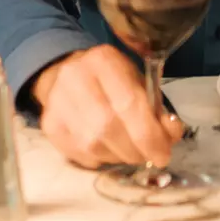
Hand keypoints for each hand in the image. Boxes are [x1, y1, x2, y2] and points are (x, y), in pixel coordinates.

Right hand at [30, 45, 185, 170]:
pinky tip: (108, 150)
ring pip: (93, 145)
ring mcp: (57, 102)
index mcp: (103, 61)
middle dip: (135, 150)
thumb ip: (157, 110)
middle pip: (108, 127)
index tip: (162, 154)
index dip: (149, 136)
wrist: (64, 75)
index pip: (128, 104)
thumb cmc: (110, 81)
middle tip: (148, 157)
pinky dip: (101, 159)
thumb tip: (171, 134)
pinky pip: (79, 154)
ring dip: (119, 156)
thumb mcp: (138, 84)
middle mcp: (75, 78)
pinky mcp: (49, 125)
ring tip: (129, 153)